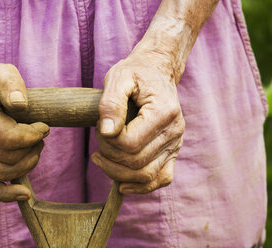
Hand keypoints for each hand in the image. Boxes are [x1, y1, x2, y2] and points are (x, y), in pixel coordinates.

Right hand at [0, 63, 48, 201]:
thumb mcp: (1, 71)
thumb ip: (11, 83)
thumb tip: (21, 104)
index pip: (10, 138)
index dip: (33, 136)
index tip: (44, 127)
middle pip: (10, 157)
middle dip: (33, 149)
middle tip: (40, 138)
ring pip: (4, 172)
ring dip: (27, 164)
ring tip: (35, 150)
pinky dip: (6, 194)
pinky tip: (24, 193)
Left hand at [91, 52, 184, 193]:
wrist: (156, 72)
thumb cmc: (136, 73)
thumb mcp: (119, 78)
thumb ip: (111, 104)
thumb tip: (107, 132)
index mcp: (163, 113)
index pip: (130, 144)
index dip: (107, 141)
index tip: (99, 128)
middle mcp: (174, 132)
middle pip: (136, 163)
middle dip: (109, 156)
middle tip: (99, 138)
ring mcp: (175, 144)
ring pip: (146, 176)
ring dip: (118, 173)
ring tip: (101, 157)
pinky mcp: (172, 152)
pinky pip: (161, 179)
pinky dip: (141, 187)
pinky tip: (121, 184)